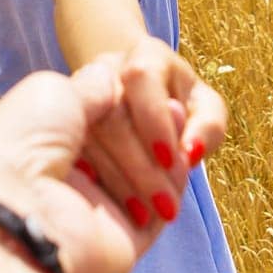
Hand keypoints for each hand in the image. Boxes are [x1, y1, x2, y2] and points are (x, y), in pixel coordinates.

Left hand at [0, 61, 181, 272]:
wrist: (16, 214)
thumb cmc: (24, 145)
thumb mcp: (57, 91)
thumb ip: (96, 85)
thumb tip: (117, 78)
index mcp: (52, 135)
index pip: (111, 110)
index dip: (131, 101)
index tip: (137, 86)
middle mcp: (74, 170)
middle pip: (134, 139)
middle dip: (147, 132)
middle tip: (147, 128)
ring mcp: (100, 206)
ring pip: (151, 171)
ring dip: (162, 157)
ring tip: (170, 147)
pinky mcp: (123, 239)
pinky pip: (161, 207)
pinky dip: (173, 183)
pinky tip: (178, 167)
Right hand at [73, 36, 228, 229]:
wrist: (141, 99)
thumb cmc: (182, 106)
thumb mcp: (204, 109)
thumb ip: (207, 127)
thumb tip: (191, 153)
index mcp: (145, 56)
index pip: (141, 77)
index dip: (155, 119)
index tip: (173, 161)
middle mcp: (107, 69)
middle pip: (111, 111)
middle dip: (139, 162)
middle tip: (164, 205)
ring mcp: (80, 96)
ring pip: (87, 136)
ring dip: (117, 180)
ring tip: (143, 215)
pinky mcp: (65, 123)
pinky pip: (73, 154)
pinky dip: (94, 182)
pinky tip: (112, 206)